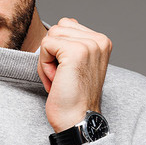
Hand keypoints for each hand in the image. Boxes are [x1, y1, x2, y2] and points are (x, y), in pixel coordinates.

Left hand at [37, 18, 111, 132]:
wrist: (77, 121)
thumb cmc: (73, 98)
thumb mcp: (78, 66)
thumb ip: (74, 44)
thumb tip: (64, 24)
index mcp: (101, 42)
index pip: (66, 25)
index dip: (58, 50)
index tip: (67, 73)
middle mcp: (99, 40)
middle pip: (57, 29)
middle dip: (51, 54)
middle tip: (62, 78)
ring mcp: (89, 45)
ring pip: (50, 36)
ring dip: (47, 61)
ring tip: (60, 79)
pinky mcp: (75, 52)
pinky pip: (45, 46)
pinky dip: (44, 66)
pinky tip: (56, 81)